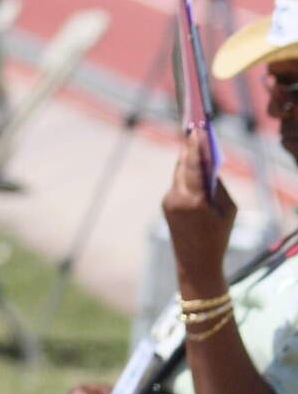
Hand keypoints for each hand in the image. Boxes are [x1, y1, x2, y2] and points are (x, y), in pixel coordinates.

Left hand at [164, 129, 236, 294]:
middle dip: (189, 150)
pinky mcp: (165, 204)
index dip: (195, 145)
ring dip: (187, 162)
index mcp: (194, 200)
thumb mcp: (227, 212)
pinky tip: (192, 170)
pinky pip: (177, 185)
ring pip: (178, 174)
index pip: (193, 165)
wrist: (196, 264)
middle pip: (183, 166)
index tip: (198, 129)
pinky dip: (185, 177)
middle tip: (195, 131)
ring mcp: (168, 201)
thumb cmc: (217, 238)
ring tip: (194, 145)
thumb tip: (209, 165)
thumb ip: (218, 187)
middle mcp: (177, 197)